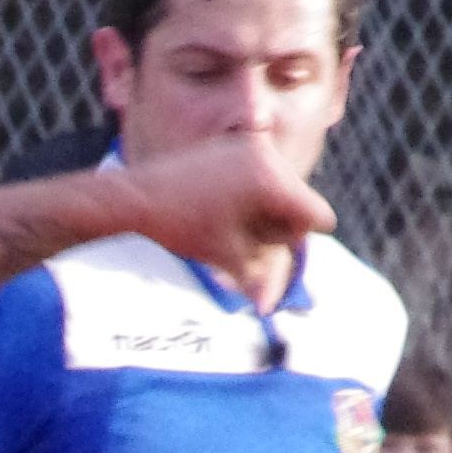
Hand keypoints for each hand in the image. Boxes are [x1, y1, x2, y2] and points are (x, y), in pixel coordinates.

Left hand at [122, 134, 333, 294]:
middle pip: (298, 202)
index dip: (300, 239)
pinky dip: (251, 196)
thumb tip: (269, 307)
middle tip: (248, 243)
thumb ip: (256, 276)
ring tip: (231, 225)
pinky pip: (260, 174)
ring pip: (280, 189)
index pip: (316, 214)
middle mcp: (266, 155)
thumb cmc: (179, 227)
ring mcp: (249, 145)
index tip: (278, 252)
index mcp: (270, 180)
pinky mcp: (232, 145)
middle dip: (280, 227)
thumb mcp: (224, 255)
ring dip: (266, 213)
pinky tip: (223, 209)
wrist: (135, 197)